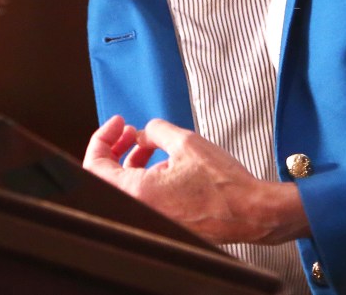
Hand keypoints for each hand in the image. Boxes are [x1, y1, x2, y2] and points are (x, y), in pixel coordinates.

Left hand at [82, 115, 308, 245]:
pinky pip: (142, 196)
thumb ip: (155, 130)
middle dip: (115, 147)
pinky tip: (162, 160)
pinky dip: (144, 176)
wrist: (250, 212)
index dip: (102, 138)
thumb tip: (143, 131)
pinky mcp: (164, 221)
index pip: (95, 166)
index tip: (118, 123)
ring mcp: (151, 218)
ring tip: (148, 142)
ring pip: (125, 186)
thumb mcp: (185, 142)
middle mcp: (139, 210)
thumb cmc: (223, 184)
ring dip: (130, 160)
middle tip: (128, 130)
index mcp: (137, 193)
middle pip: (107, 176)